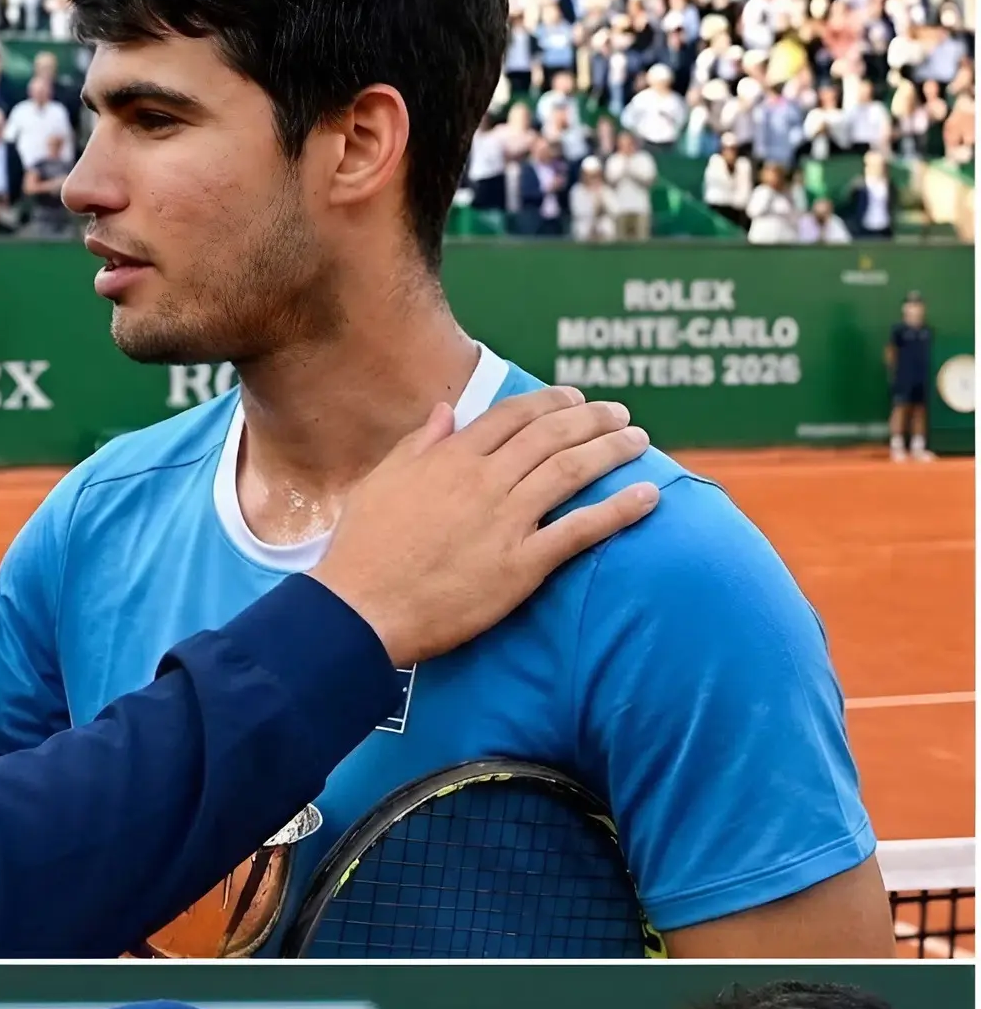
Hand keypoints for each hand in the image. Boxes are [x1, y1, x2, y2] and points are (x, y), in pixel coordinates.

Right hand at [312, 386, 657, 663]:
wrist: (360, 610)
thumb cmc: (362, 550)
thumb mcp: (379, 483)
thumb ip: (416, 445)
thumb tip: (443, 411)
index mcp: (450, 459)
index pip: (513, 416)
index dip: (550, 402)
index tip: (573, 399)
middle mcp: (484, 481)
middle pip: (552, 435)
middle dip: (592, 417)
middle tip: (618, 414)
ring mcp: (506, 521)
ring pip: (573, 470)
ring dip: (613, 449)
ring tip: (638, 440)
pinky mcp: (521, 565)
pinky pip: (580, 531)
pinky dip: (619, 511)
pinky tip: (647, 496)